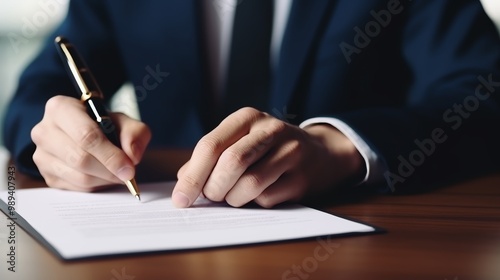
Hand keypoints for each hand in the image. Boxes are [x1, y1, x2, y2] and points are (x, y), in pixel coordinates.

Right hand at [31, 95, 150, 190]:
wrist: (90, 135)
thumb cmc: (105, 125)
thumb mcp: (125, 122)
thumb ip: (135, 133)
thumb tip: (132, 156)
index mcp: (60, 108)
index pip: (85, 135)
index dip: (110, 155)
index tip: (129, 168)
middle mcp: (44, 130)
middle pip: (80, 158)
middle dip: (109, 170)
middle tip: (128, 174)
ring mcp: (41, 155)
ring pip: (78, 176)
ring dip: (105, 179)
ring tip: (118, 173)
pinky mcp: (47, 175)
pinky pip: (75, 188)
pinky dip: (96, 186)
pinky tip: (104, 176)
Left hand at [173, 107, 364, 207]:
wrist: (320, 153)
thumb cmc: (268, 149)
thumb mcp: (239, 141)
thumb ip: (210, 158)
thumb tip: (183, 182)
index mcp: (247, 117)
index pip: (211, 145)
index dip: (192, 176)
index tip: (180, 199)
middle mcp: (270, 129)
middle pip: (231, 163)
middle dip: (213, 188)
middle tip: (210, 197)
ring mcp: (290, 151)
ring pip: (250, 183)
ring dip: (233, 198)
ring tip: (233, 196)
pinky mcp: (302, 177)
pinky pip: (268, 198)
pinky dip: (255, 203)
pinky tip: (259, 195)